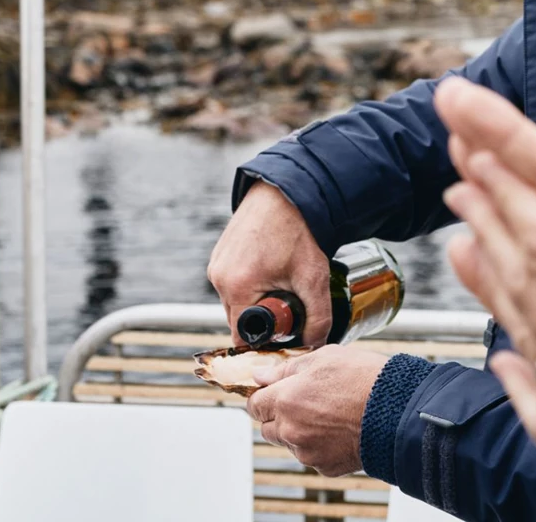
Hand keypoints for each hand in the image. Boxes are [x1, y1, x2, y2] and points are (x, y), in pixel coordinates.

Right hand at [208, 181, 333, 345]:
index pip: (243, 337)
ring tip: (281, 282)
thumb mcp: (313, 279)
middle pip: (239, 319)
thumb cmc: (298, 230)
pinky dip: (250, 281)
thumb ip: (317, 318)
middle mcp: (219, 277)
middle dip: (263, 319)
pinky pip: (232, 280)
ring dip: (257, 299)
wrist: (288, 191)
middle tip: (288, 305)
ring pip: (236, 299)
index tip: (284, 334)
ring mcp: (217, 263)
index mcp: (236, 288)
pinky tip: (271, 268)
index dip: (265, 341)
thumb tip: (314, 344)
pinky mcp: (220, 252)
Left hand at [246, 345, 388, 476]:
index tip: (273, 392)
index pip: (254, 405)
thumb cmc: (363, 379)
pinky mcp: (325, 466)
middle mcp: (291, 429)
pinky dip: (319, 445)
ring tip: (327, 414)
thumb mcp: (323, 358)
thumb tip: (260, 375)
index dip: (263, 396)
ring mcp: (307, 451)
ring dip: (299, 430)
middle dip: (279, 415)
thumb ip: (285, 368)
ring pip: (290, 442)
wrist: (397, 409)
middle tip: (304, 401)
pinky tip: (338, 429)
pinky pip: (312, 456)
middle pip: (268, 427)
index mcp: (285, 400)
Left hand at [434, 78, 535, 521]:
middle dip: (489, 174)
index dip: (515, 145)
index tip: (469, 103)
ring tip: (458, 193)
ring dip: (483, 235)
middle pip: (531, 236)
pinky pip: (521, 370)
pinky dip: (498, 331)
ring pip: (517, 293)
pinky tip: (484, 311)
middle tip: (454, 124)